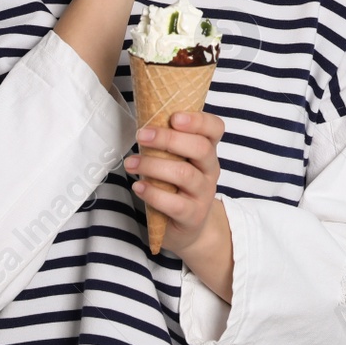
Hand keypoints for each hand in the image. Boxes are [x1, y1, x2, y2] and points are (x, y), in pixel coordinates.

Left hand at [126, 111, 225, 253]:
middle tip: (141, 136)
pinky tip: (139, 187)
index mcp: (208, 151)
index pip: (215, 128)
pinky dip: (153, 193)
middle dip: (168, 139)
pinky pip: (175, 203)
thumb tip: (143, 124)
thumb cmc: (178, 188)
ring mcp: (204, 194)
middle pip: (200, 148)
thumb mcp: (178, 162)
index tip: (174, 117)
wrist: (191, 227)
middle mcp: (210, 170)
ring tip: (130, 163)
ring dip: (152, 165)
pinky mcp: (193, 215)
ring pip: (184, 174)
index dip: (198, 120)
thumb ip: (168, 145)